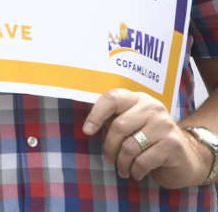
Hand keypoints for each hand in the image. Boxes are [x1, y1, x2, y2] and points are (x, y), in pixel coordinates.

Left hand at [84, 89, 211, 186]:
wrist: (186, 157)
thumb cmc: (149, 140)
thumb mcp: (132, 125)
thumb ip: (114, 120)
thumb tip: (88, 127)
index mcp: (138, 98)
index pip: (112, 98)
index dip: (96, 114)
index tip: (87, 131)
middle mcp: (153, 107)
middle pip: (118, 126)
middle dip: (109, 147)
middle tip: (108, 159)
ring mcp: (165, 125)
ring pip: (129, 146)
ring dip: (122, 163)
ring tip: (122, 169)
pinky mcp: (173, 144)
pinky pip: (143, 161)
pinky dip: (135, 171)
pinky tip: (136, 174)